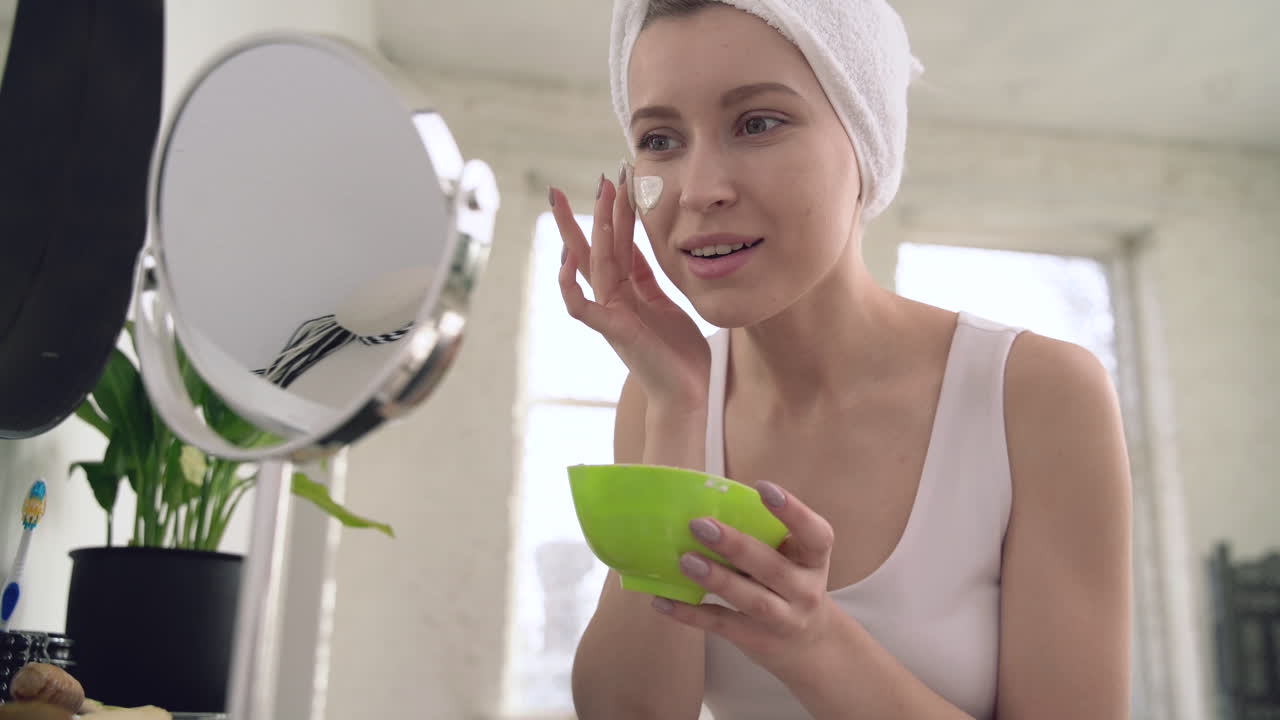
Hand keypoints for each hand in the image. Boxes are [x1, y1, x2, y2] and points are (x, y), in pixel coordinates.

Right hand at [550, 172, 709, 410]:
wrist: (686, 392)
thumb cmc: (677, 353)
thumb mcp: (665, 302)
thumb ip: (646, 276)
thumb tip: (636, 244)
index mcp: (628, 292)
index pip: (616, 245)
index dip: (615, 214)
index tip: (615, 182)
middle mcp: (614, 299)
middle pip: (595, 249)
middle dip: (587, 215)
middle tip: (578, 182)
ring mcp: (610, 313)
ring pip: (594, 265)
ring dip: (591, 229)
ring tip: (592, 197)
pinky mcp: (612, 332)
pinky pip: (580, 307)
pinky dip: (568, 285)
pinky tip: (565, 261)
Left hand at [653, 481, 845, 681]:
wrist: (807, 644)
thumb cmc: (789, 584)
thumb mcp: (791, 559)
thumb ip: (763, 536)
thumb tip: (706, 505)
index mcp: (813, 559)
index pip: (815, 534)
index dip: (792, 510)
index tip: (762, 487)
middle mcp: (806, 590)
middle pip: (773, 568)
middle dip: (736, 545)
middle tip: (700, 525)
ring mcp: (784, 620)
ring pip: (753, 601)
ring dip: (717, 580)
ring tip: (686, 560)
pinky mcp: (757, 641)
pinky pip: (722, 625)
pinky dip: (690, 614)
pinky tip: (663, 600)